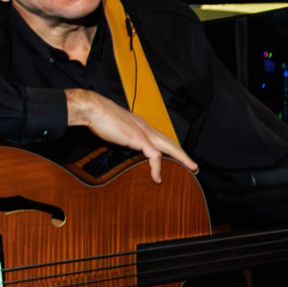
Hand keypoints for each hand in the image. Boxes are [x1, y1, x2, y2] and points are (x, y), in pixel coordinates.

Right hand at [67, 89, 195, 182]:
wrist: (92, 108)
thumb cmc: (99, 119)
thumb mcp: (116, 131)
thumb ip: (124, 138)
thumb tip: (124, 147)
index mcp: (141, 126)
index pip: (161, 139)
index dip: (172, 149)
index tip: (178, 159)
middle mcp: (146, 128)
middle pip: (170, 142)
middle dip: (183, 155)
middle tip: (195, 167)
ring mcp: (143, 132)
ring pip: (169, 147)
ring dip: (181, 159)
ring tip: (191, 169)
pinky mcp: (138, 138)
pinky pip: (154, 155)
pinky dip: (157, 168)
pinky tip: (157, 178)